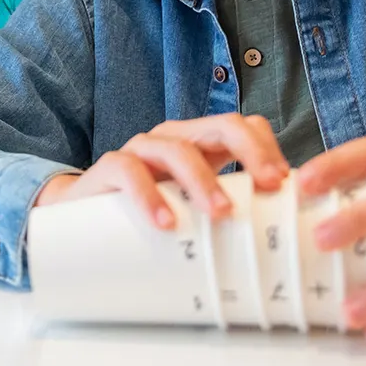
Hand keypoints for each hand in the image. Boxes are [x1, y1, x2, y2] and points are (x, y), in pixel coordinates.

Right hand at [35, 113, 288, 227]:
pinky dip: (150, 196)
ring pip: (178, 149)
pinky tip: (165, 222)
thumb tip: (275, 240)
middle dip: (250, 151)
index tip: (286, 183)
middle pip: (221, 125)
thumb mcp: (190, 206)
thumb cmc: (146, 211)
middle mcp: (174, 137)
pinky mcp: (110, 166)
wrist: (79, 216)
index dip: (268, 147)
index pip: (244, 125)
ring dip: (203, 180)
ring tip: (221, 213)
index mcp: (200, 143)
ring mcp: (142, 148)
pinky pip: (130, 170)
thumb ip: (222, 209)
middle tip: (268, 186)